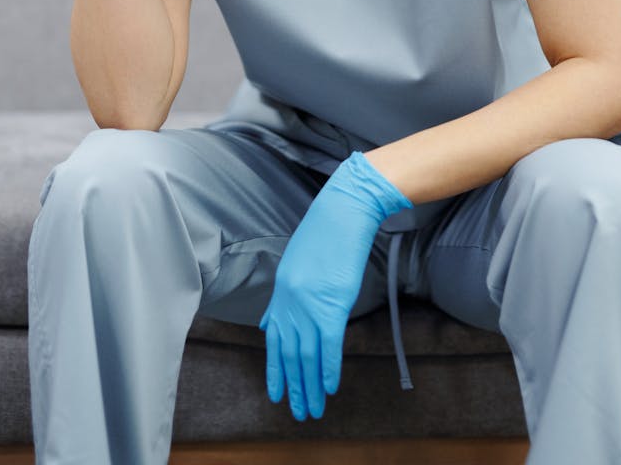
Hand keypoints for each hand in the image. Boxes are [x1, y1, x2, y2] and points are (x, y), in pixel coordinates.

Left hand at [259, 151, 411, 421]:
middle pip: (289, 351)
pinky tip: (330, 387)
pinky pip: (328, 345)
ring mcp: (310, 303)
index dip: (276, 366)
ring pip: (306, 355)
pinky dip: (328, 369)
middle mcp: (290, 299)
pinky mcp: (333, 304)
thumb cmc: (327, 230)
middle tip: (296, 410)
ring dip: (310, 385)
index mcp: (282, 287)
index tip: (277, 389)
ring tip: (312, 409)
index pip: (275, 336)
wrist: (345, 210)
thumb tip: (276, 316)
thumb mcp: (298, 258)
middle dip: (292, 384)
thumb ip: (288, 289)